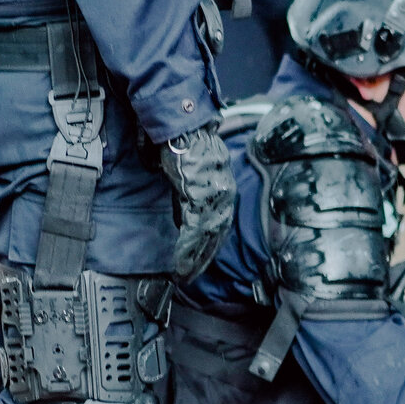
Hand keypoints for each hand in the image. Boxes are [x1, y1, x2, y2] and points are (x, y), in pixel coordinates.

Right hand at [163, 125, 236, 283]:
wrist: (182, 126)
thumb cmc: (186, 148)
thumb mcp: (196, 175)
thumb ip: (194, 196)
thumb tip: (186, 216)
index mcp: (225, 190)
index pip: (219, 227)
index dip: (209, 248)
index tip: (199, 264)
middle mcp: (224, 195)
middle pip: (216, 236)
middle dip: (203, 259)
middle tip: (190, 277)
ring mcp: (213, 196)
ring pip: (206, 237)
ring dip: (194, 258)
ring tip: (183, 274)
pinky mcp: (199, 194)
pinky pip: (194, 228)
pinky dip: (187, 246)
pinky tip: (180, 259)